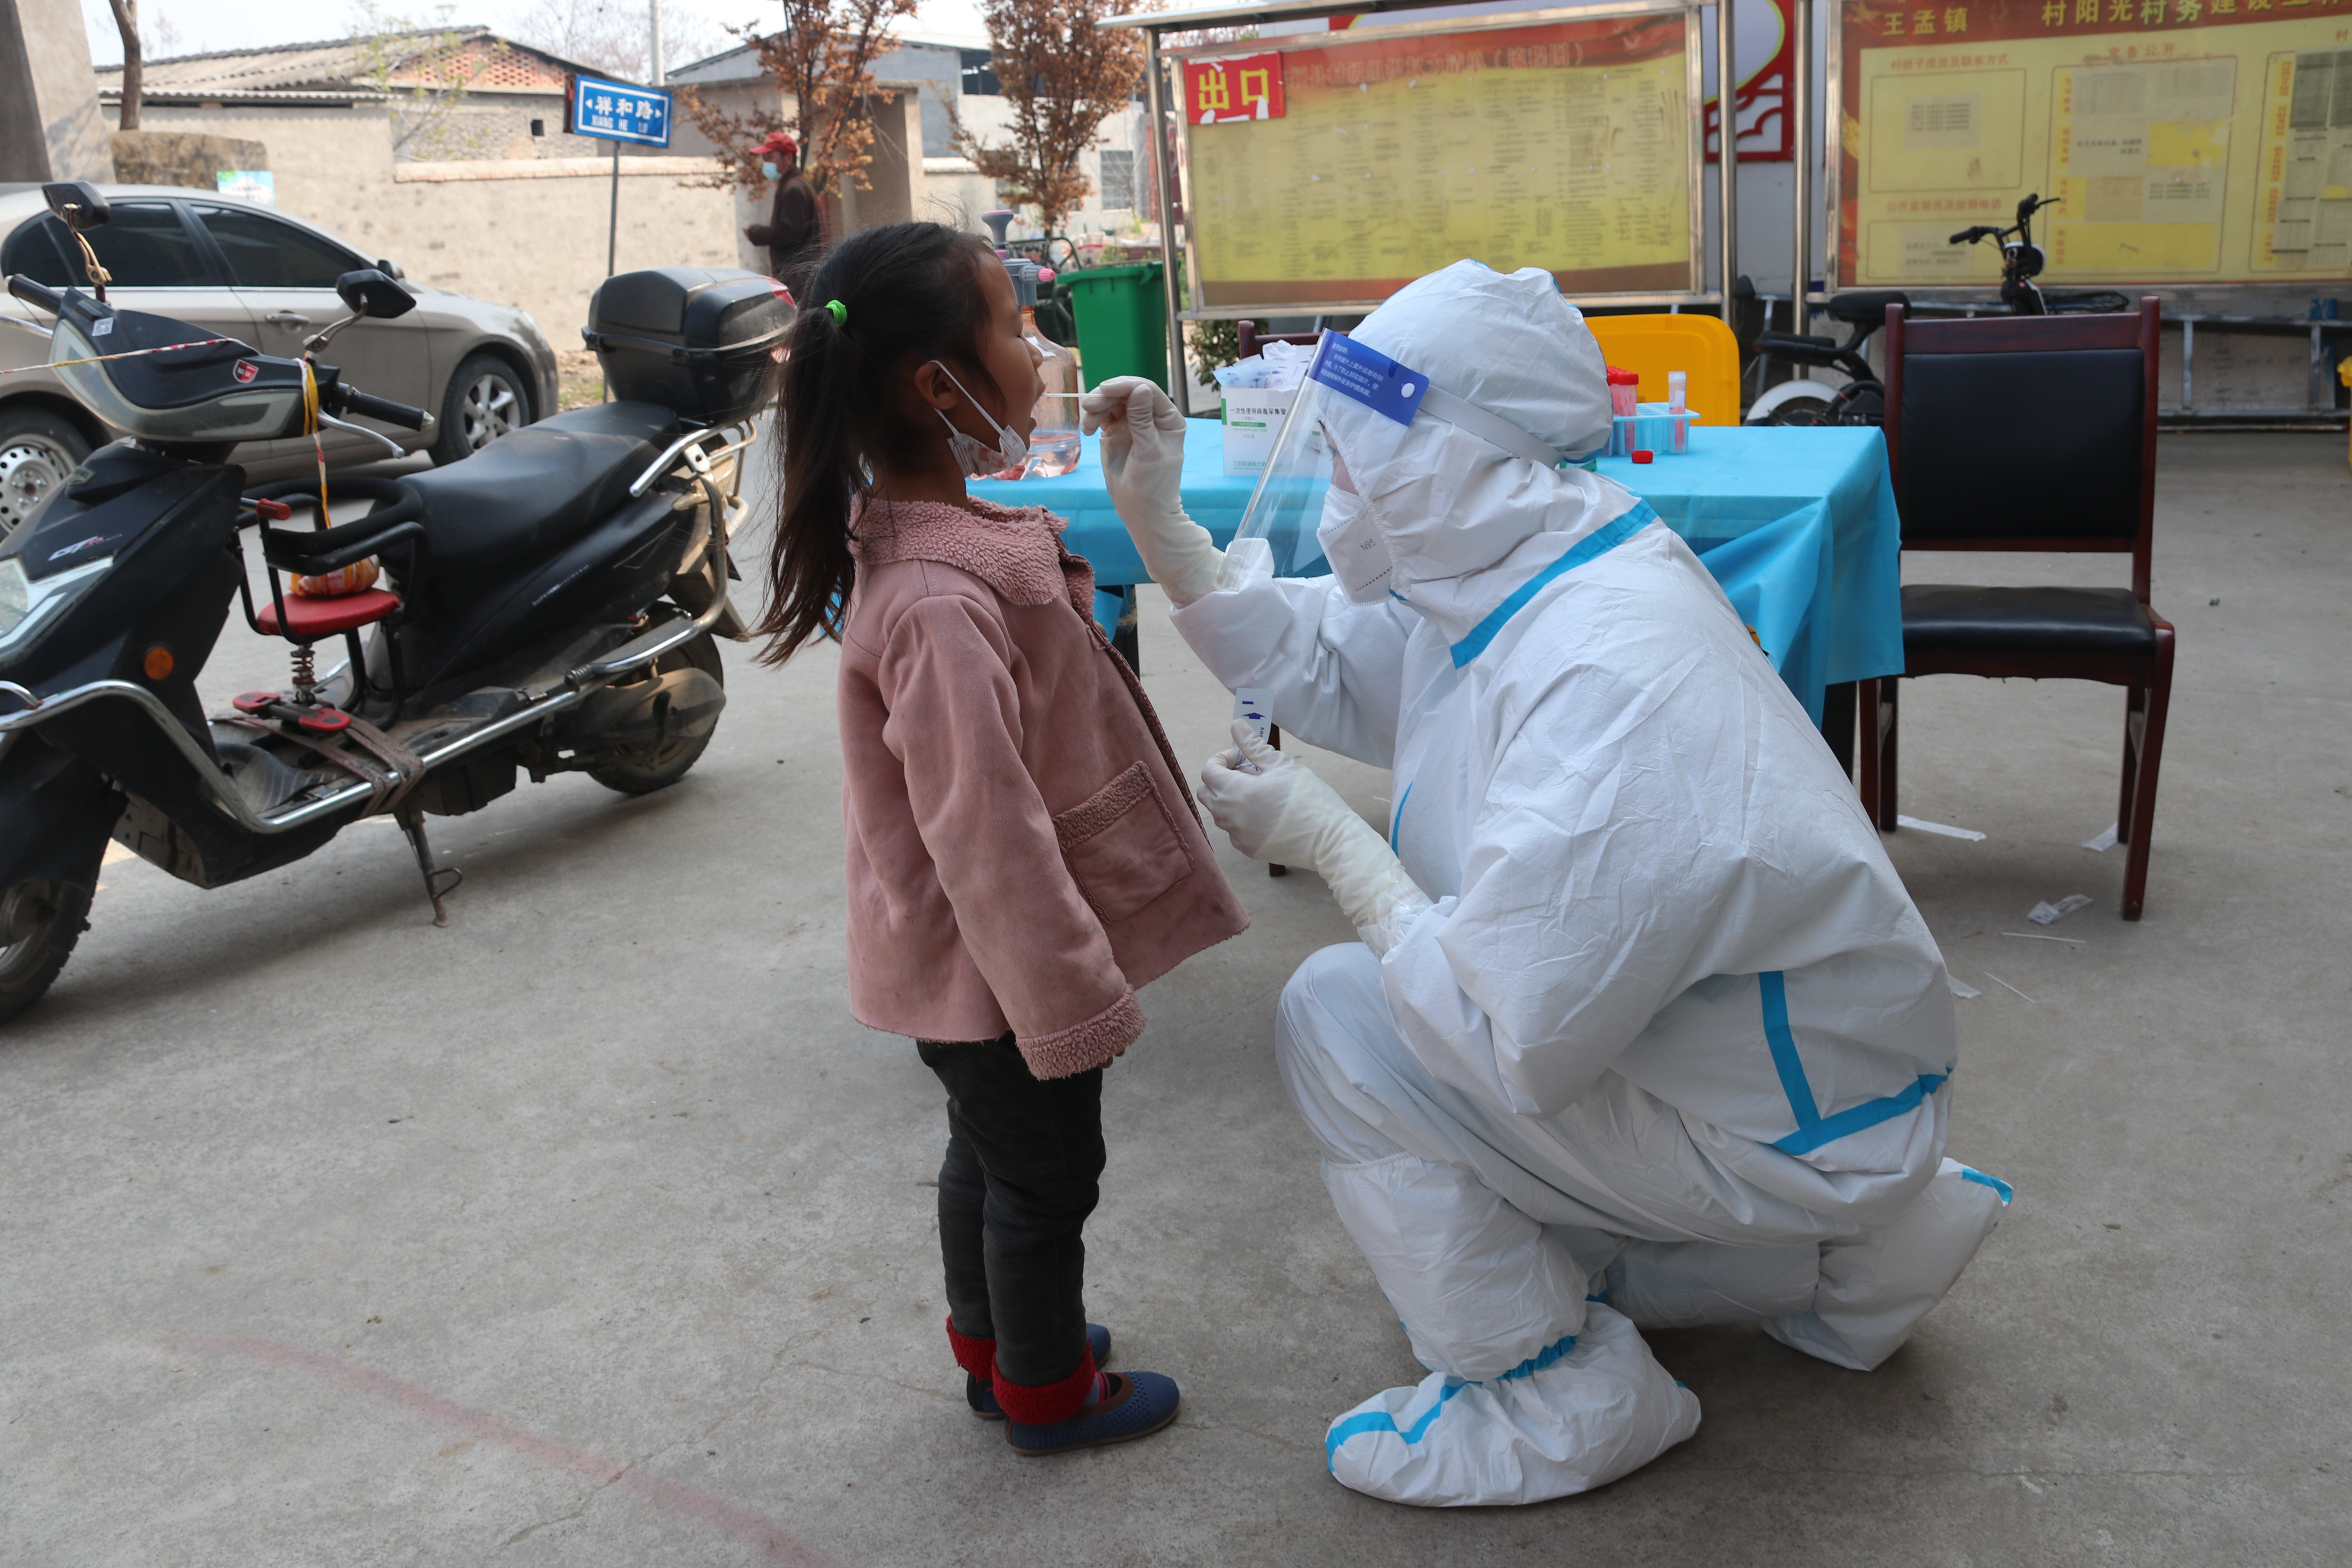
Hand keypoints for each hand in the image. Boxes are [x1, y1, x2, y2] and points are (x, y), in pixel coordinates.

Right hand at [1080, 376, 1220, 604]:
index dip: (1125, 386)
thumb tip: (1140, 388)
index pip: (1147, 390)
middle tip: (1089, 407)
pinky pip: (1102, 414)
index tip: (1105, 390)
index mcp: (1167, 418)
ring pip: (1111, 401)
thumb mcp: (1148, 450)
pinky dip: (1093, 417)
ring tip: (1088, 426)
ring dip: (1096, 406)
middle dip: (1106, 395)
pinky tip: (1088, 430)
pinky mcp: (1116, 431)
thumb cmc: (1153, 484)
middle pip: (1126, 391)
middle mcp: (1150, 415)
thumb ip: (1142, 419)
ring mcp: (1132, 422)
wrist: (1141, 510)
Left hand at [1199, 719, 1326, 865]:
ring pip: (1220, 812)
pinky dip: (1242, 818)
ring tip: (1261, 792)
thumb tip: (1236, 726)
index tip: (1241, 757)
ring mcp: (1238, 836)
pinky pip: (1234, 830)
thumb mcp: (1281, 765)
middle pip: (1206, 793)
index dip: (1222, 759)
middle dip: (1220, 778)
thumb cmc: (1308, 798)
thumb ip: (1253, 746)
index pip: (1208, 771)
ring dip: (1231, 798)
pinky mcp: (1248, 849)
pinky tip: (1267, 812)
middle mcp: (1230, 817)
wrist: (1329, 839)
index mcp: (1235, 792)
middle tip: (1247, 772)